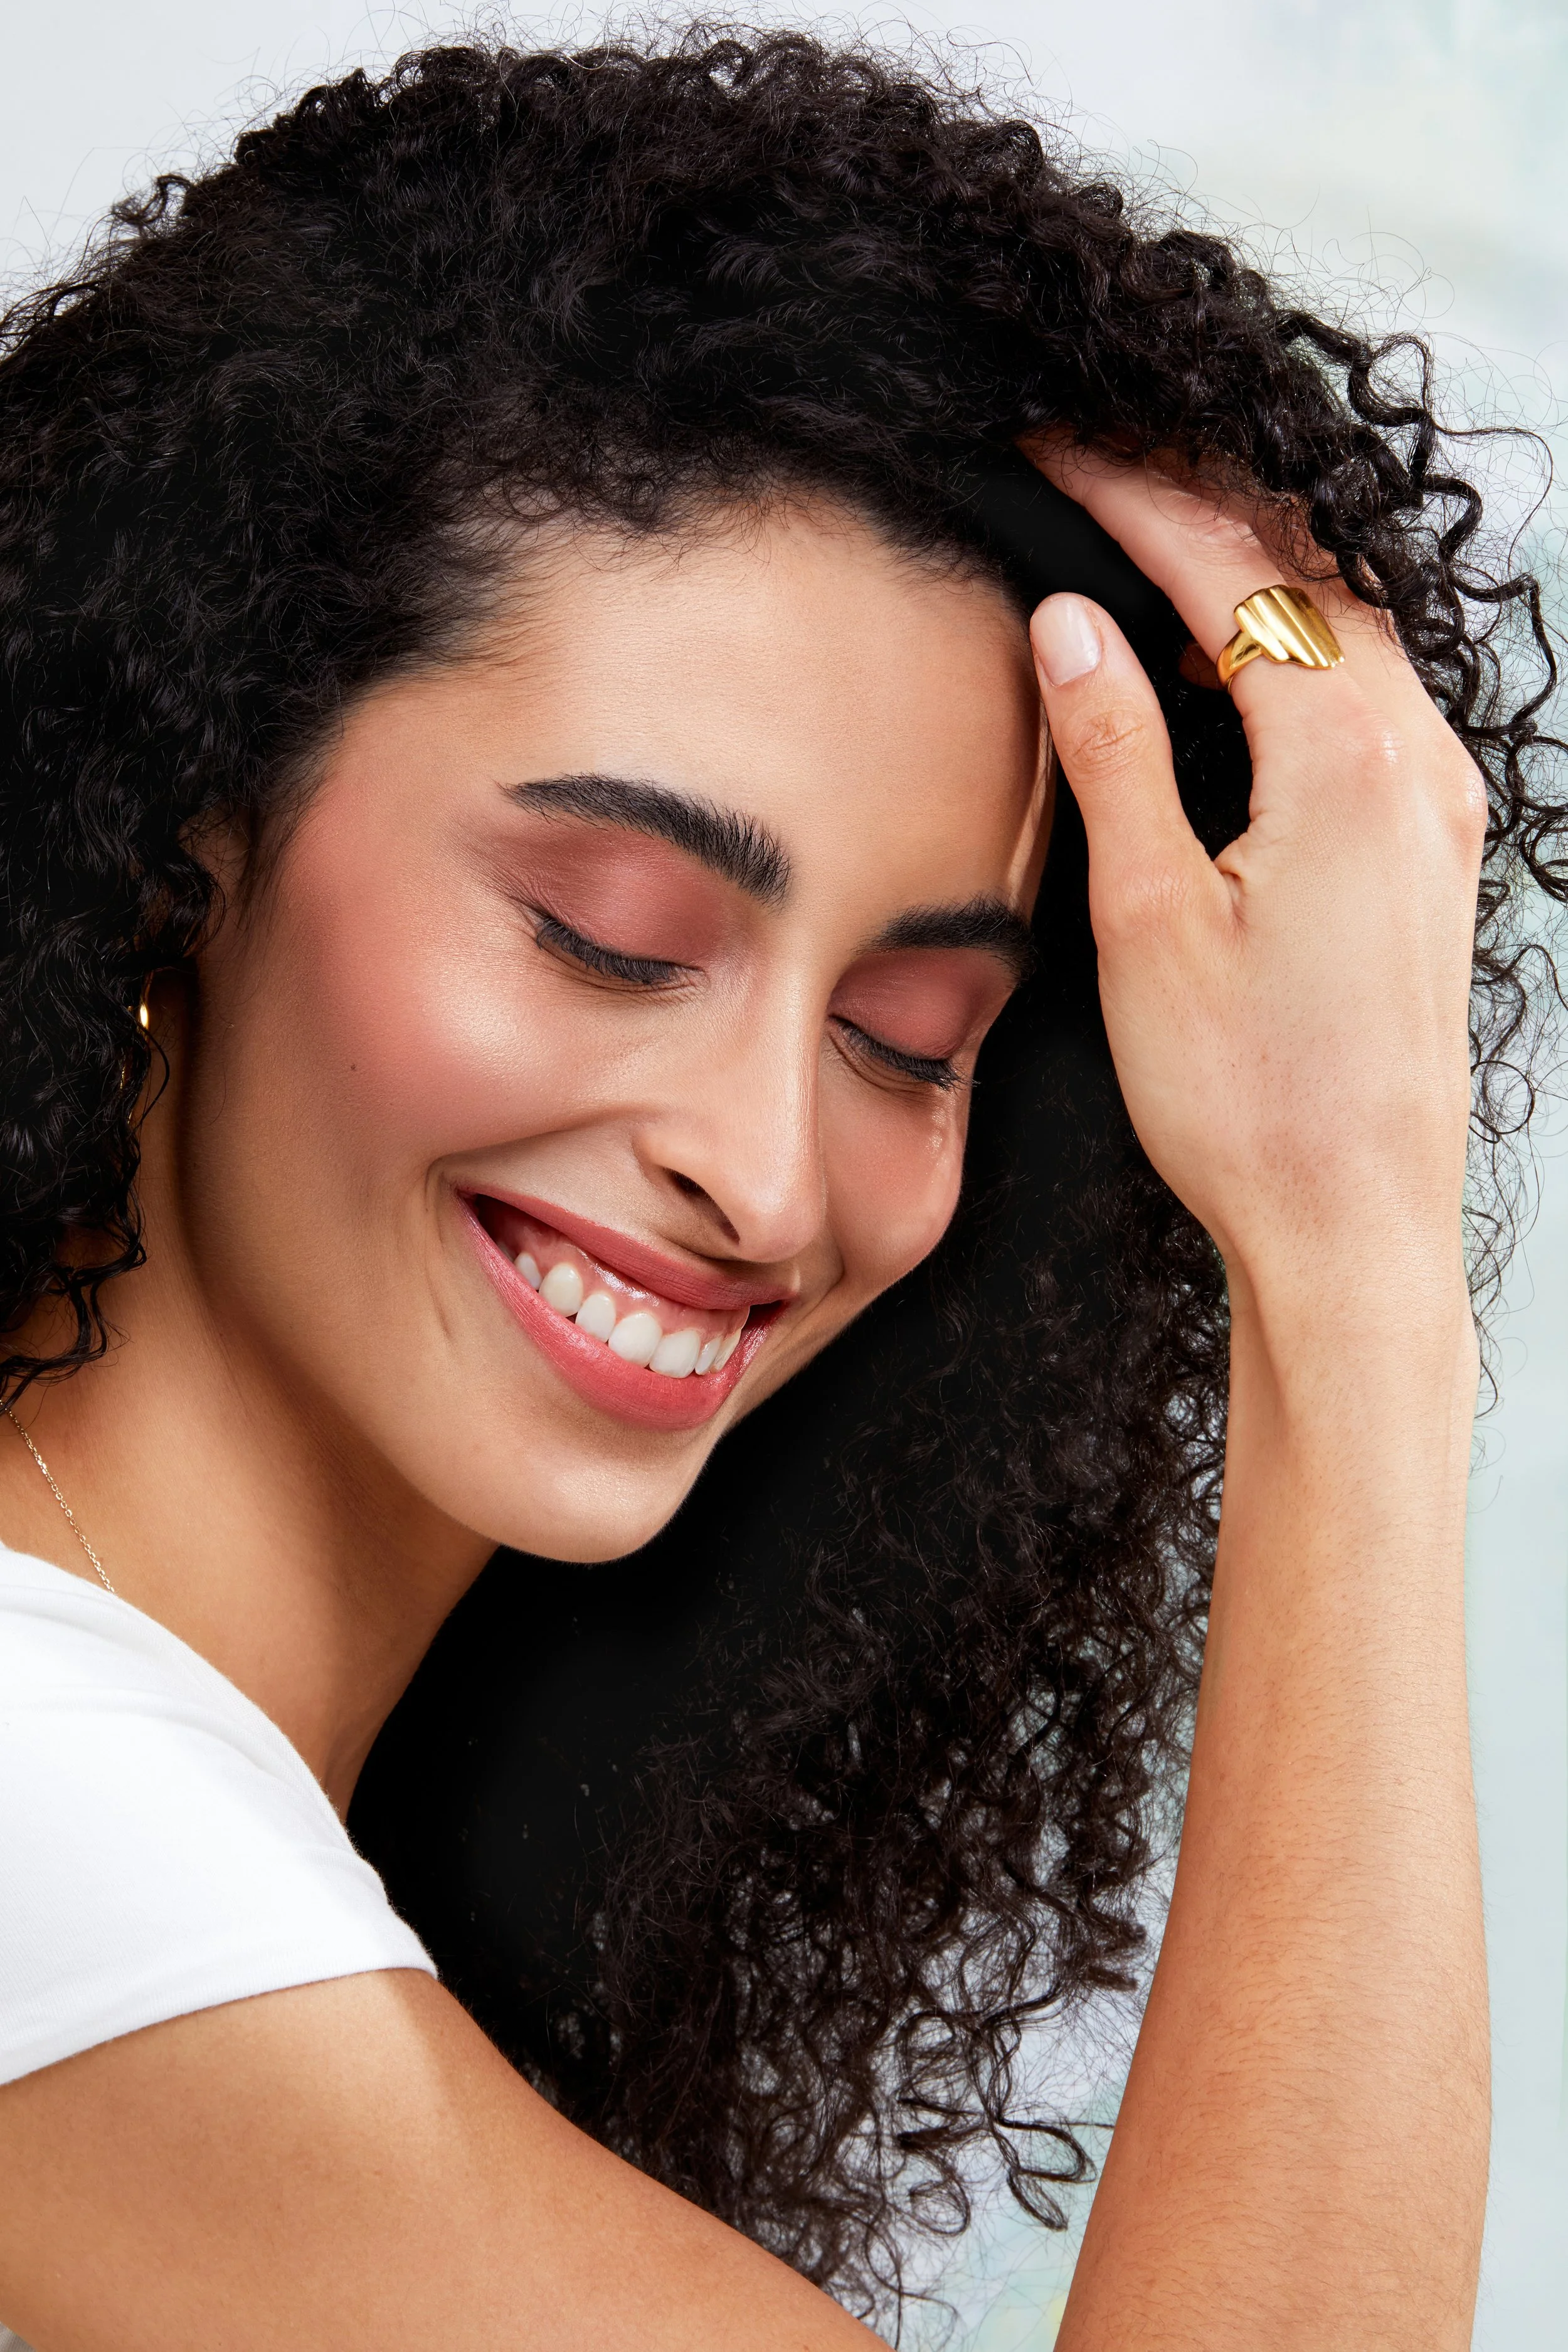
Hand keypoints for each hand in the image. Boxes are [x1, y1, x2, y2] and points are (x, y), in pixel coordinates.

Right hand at [1026, 446, 1486, 1314]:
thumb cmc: (1249, 1097)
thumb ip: (1116, 748)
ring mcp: (1444, 808)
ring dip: (1255, 581)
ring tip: (1154, 550)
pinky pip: (1376, 705)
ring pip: (1351, 634)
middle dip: (1198, 512)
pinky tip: (1243, 671)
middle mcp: (1419, 762)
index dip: (1131, 498)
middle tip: (1098, 471)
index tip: (1056, 450)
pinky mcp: (1440, 854)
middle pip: (1307, 579)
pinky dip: (1302, 657)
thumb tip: (1072, 628)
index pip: (1230, 573)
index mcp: (1345, 759)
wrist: (1353, 1227)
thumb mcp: (1148, 915)